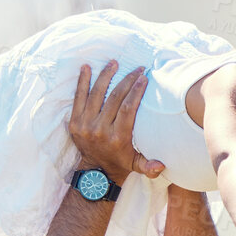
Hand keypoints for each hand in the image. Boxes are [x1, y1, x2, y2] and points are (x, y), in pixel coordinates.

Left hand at [68, 60, 163, 182]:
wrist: (95, 172)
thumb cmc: (121, 163)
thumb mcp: (137, 166)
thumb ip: (149, 166)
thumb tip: (161, 165)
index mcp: (117, 137)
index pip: (127, 109)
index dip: (135, 91)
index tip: (143, 78)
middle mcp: (99, 130)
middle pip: (114, 98)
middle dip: (127, 80)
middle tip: (137, 68)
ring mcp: (84, 125)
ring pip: (96, 94)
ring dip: (105, 76)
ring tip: (114, 63)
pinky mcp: (74, 122)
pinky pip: (78, 97)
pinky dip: (82, 81)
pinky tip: (86, 67)